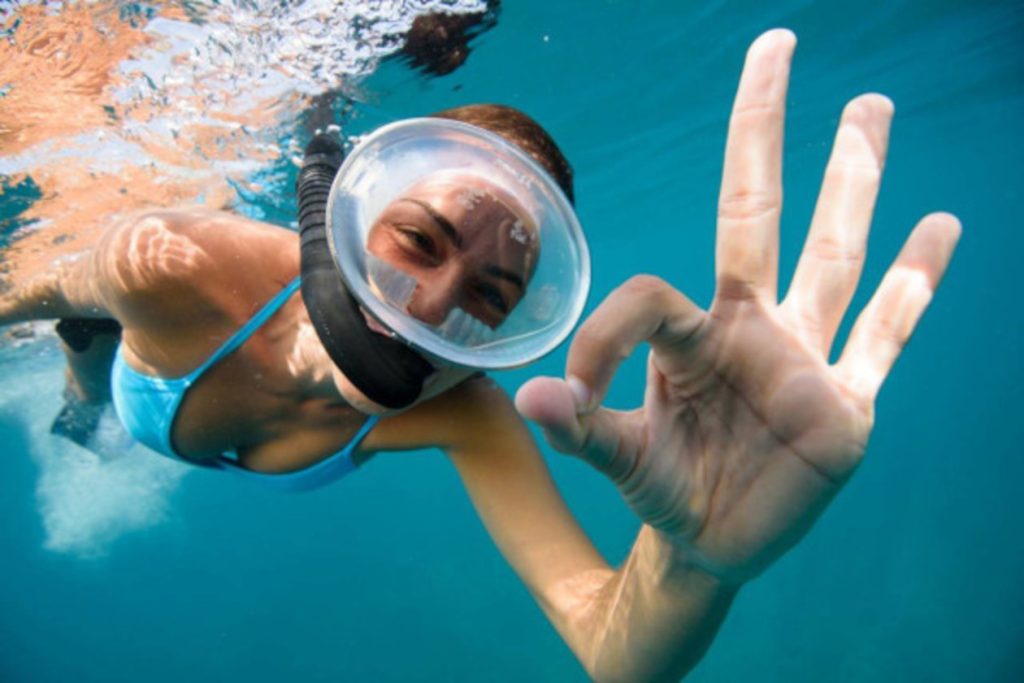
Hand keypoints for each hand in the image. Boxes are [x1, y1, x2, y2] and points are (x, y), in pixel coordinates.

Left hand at [516, 29, 959, 583]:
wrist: (711, 541)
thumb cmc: (664, 488)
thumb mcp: (621, 462)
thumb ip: (584, 431)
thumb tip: (533, 397)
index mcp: (690, 337)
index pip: (653, 295)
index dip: (607, 334)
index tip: (575, 391)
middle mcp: (750, 328)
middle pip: (758, 211)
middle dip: (764, 131)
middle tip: (777, 45)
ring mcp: (804, 359)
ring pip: (834, 256)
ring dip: (854, 182)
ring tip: (868, 106)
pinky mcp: (847, 403)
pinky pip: (887, 335)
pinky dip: (916, 287)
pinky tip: (939, 227)